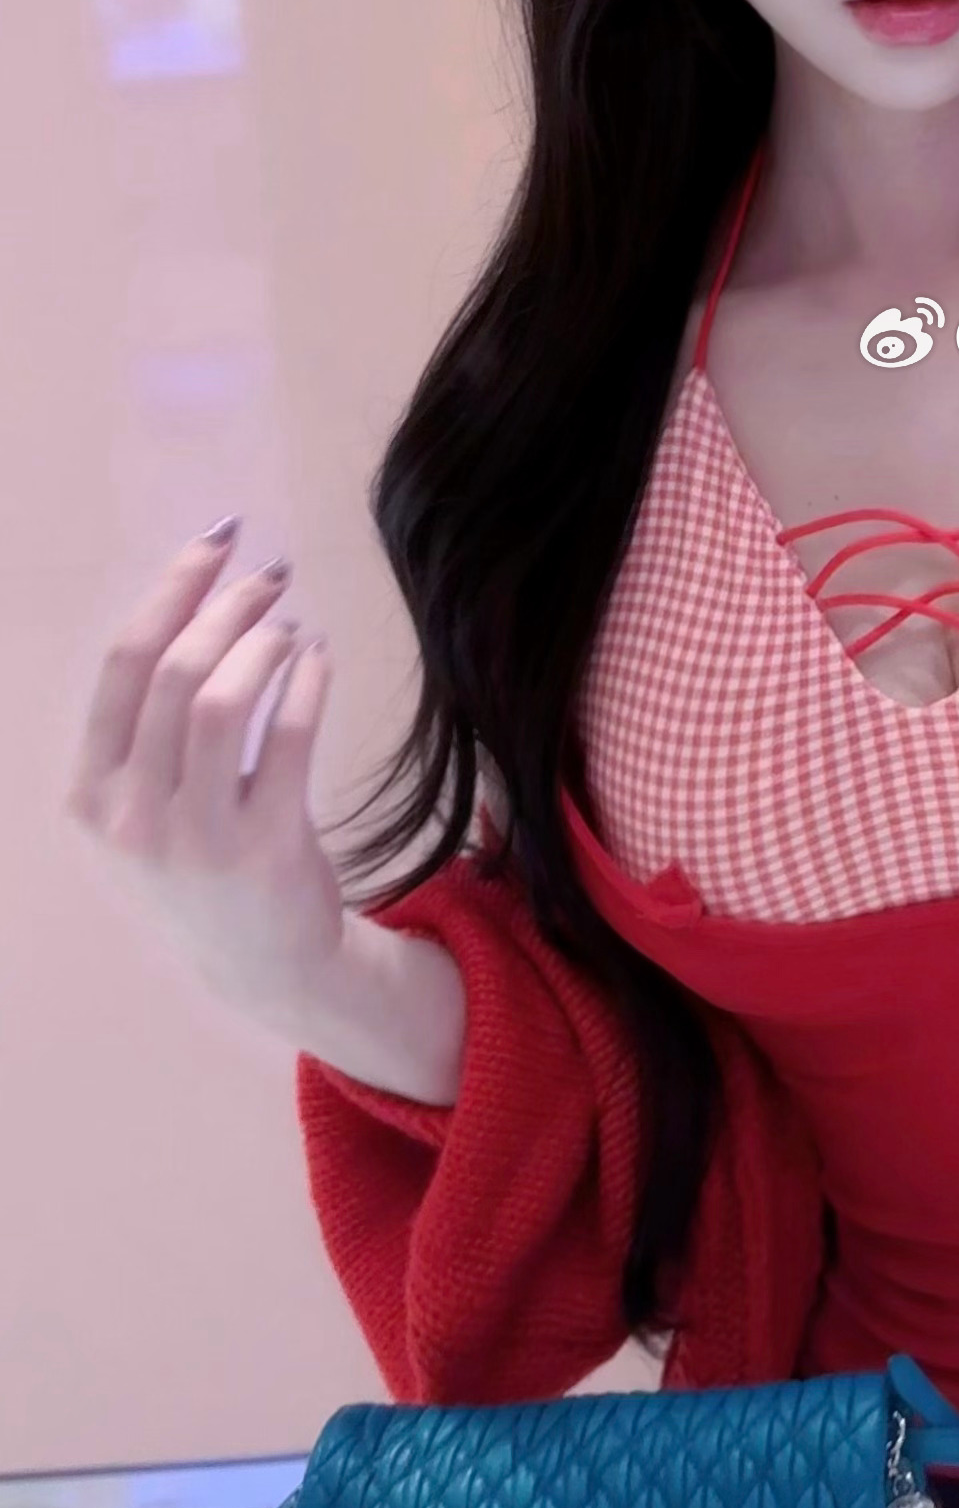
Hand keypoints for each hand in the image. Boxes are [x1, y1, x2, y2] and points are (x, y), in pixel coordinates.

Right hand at [62, 525, 346, 1028]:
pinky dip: (309, 681)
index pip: (123, 666)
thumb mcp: (141, 809)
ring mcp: (196, 837)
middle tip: (271, 576)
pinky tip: (320, 658)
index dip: (170, 591)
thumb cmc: (201, 865)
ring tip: (291, 623)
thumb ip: (149, 728)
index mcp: (89, 794)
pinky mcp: (266, 848)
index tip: (214, 543)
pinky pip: (292, 737)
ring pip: (225, 700)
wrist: (261, 965)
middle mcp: (131, 816)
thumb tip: (197, 601)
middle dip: (227, 606)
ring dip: (264, 641)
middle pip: (175, 672)